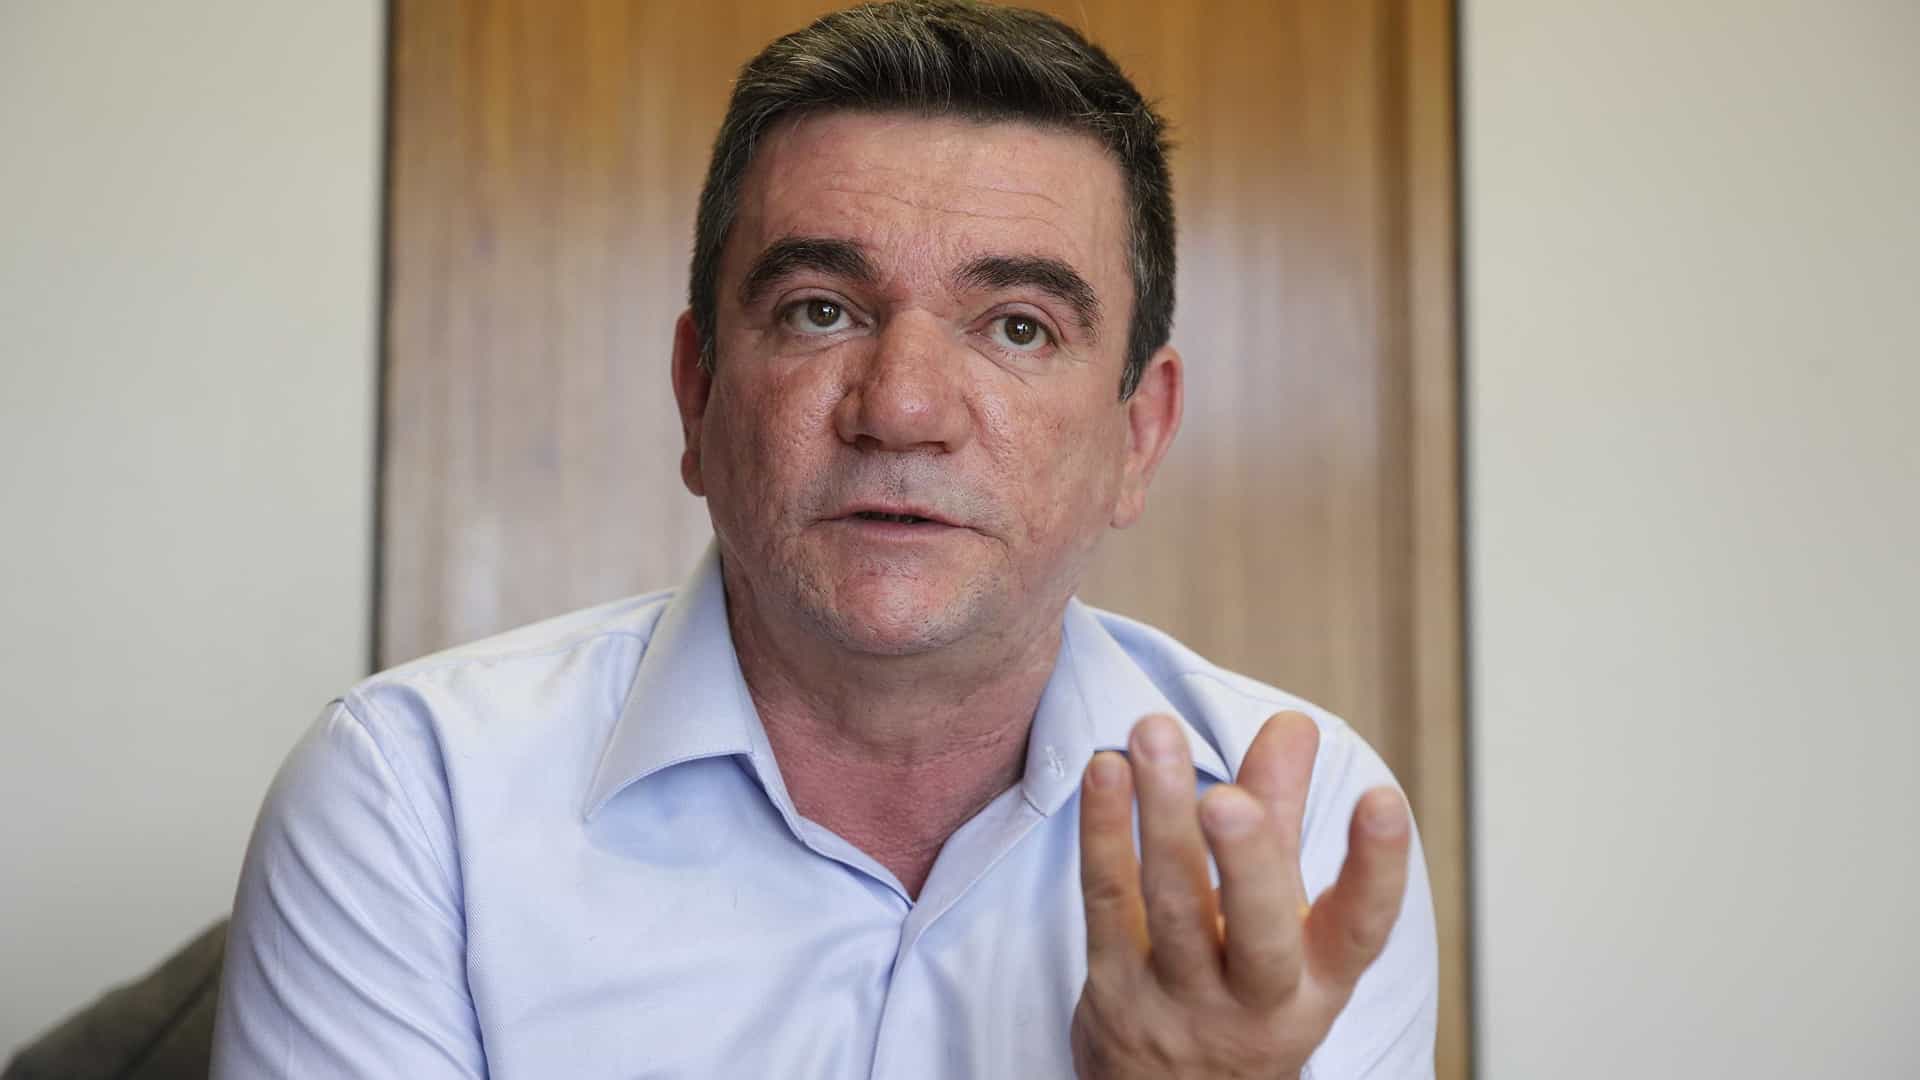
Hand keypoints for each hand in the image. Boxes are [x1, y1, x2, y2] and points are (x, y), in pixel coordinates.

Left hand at [1071, 711, 1410, 1078]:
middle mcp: (1255, 1000)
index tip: (1380, 799)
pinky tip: (1105, 771)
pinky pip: (1106, 903)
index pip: (1359, 928)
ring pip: (1172, 907)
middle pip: (1258, 934)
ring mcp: (1179, 999)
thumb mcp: (1284, 919)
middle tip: (1228, 796)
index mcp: (1317, 980)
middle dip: (1247, 861)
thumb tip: (1294, 724)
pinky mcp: (1112, 988)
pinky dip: (1102, 834)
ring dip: (1159, 815)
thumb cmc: (1240, 986)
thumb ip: (1284, 817)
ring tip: (1154, 732)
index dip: (1376, 868)